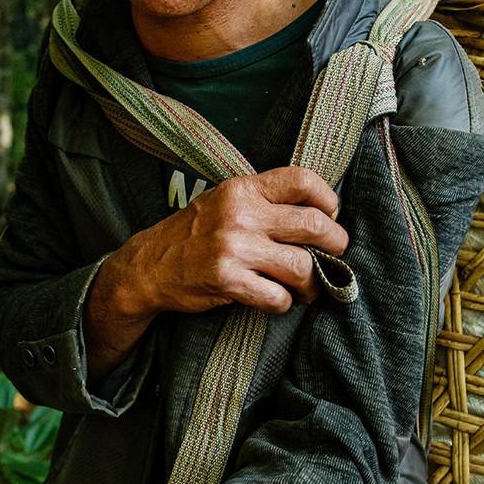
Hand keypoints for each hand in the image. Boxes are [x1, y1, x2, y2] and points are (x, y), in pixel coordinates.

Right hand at [84, 166, 347, 376]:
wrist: (148, 266)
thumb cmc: (193, 234)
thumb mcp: (223, 201)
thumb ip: (263, 200)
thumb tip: (317, 213)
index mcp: (243, 189)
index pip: (302, 181)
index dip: (328, 199)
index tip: (330, 215)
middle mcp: (240, 215)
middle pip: (315, 225)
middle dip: (335, 245)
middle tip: (332, 256)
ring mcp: (234, 248)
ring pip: (303, 266)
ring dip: (312, 283)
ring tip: (306, 287)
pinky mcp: (227, 280)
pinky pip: (278, 297)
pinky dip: (284, 303)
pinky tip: (276, 299)